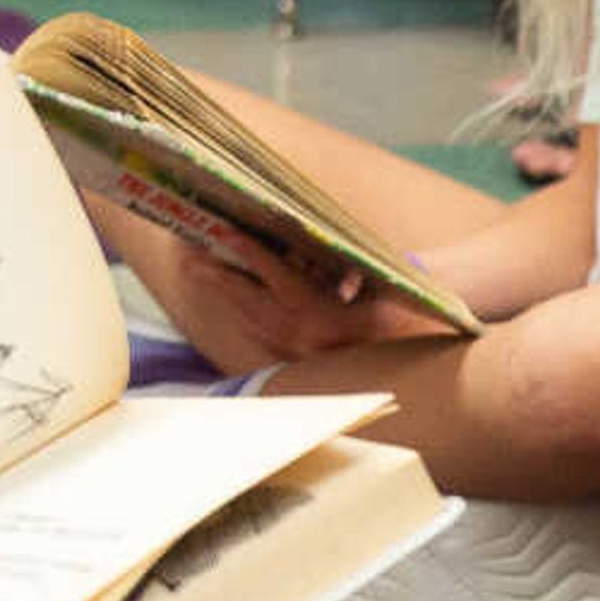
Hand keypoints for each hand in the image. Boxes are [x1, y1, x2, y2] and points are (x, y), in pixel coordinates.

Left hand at [161, 242, 446, 367]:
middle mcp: (301, 339)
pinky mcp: (294, 363)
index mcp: (322, 318)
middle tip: (188, 254)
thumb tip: (320, 241)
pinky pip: (259, 334)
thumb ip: (349, 267)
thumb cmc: (400, 321)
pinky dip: (242, 311)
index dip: (251, 252)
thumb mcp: (379, 291)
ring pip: (249, 318)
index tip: (226, 232)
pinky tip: (230, 295)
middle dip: (218, 276)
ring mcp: (295, 354)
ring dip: (224, 292)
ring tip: (197, 267)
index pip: (277, 278)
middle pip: (248, 301)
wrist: (411, 368)